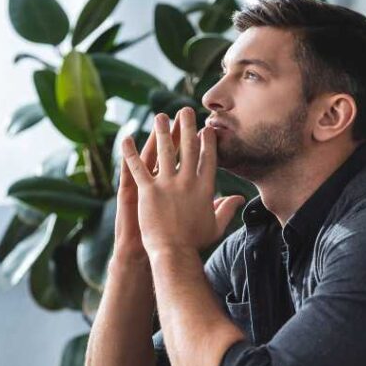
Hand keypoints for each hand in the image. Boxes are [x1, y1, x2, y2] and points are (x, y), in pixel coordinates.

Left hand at [122, 106, 244, 257]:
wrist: (174, 254)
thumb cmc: (195, 243)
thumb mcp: (216, 226)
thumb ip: (226, 209)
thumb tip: (239, 199)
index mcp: (204, 188)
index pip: (208, 158)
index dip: (207, 141)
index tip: (205, 128)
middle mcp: (187, 181)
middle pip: (188, 147)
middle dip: (187, 126)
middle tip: (185, 110)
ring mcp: (167, 185)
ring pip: (164, 151)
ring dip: (162, 131)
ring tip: (160, 116)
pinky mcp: (148, 191)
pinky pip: (138, 167)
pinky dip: (131, 152)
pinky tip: (127, 138)